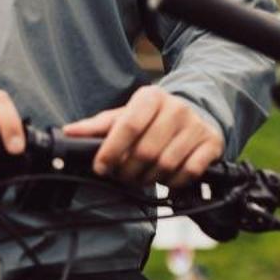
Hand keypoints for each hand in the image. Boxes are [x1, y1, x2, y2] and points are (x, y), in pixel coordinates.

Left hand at [61, 86, 221, 185]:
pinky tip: (167, 177)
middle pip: (146, 151)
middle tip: (123, 176)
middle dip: (129, 171)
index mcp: (150, 97)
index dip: (111, 151)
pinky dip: (174, 182)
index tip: (101, 167)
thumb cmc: (152, 119)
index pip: (127, 126)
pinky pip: (189, 172)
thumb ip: (97, 126)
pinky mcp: (211, 143)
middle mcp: (175, 108)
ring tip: (143, 177)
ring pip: (166, 164)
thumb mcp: (124, 116)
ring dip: (150, 179)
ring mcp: (195, 126)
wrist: (194, 115)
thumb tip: (68, 132)